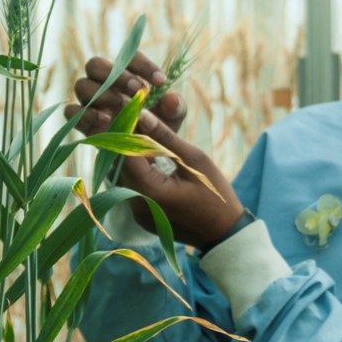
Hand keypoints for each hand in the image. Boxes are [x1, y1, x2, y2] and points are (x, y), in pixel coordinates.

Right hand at [63, 50, 186, 135]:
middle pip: (95, 64)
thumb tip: (171, 98)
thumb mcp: (172, 119)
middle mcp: (103, 83)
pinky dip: (86, 114)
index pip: (128, 58)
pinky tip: (106, 121)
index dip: (143, 65)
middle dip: (116, 75)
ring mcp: (89, 102)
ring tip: (123, 106)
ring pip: (82, 85)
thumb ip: (175, 107)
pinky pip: (71, 112)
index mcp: (126, 75)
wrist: (144, 155)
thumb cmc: (157, 127)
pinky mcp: (80, 121)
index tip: (161, 82)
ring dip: (102, 93)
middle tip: (137, 90)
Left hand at [116, 109, 243, 250]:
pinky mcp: (140, 215)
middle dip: (123, 138)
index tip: (131, 108)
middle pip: (118, 164)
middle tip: (132, 116)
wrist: (224, 233)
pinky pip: (128, 186)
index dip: (126, 127)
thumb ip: (165, 137)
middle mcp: (136, 204)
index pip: (125, 151)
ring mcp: (136, 212)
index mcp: (150, 191)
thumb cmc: (215, 194)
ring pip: (120, 175)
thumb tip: (144, 114)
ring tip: (138, 131)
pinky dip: (133, 169)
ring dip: (126, 152)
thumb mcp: (194, 160)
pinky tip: (143, 153)